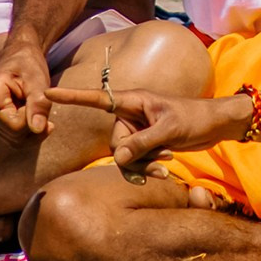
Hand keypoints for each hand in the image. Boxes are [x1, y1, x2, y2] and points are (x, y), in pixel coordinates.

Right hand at [0, 38, 53, 153]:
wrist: (23, 58)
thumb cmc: (28, 64)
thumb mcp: (37, 79)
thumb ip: (38, 102)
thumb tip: (37, 128)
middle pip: (10, 130)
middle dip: (30, 122)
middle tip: (41, 101)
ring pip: (15, 139)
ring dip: (34, 130)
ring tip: (42, 109)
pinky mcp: (2, 126)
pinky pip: (17, 140)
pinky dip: (33, 136)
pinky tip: (44, 124)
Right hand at [61, 88, 247, 170]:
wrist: (215, 125)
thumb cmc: (195, 118)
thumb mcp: (169, 130)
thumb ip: (142, 143)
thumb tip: (118, 157)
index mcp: (132, 101)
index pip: (95, 98)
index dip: (70, 97)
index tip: (45, 93)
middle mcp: (130, 114)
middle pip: (114, 142)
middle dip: (133, 156)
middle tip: (161, 158)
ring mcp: (136, 129)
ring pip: (123, 155)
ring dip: (142, 165)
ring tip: (166, 164)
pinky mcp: (144, 142)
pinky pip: (134, 160)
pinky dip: (146, 166)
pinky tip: (165, 166)